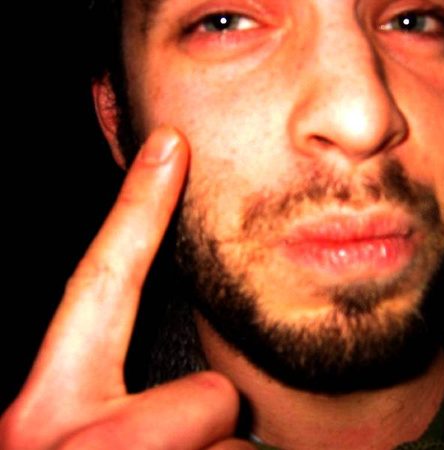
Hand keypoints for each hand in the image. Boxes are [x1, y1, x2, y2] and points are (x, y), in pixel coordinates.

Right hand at [0, 128, 251, 449]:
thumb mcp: (84, 439)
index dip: (136, 210)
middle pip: (209, 395)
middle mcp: (77, 442)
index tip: (170, 147)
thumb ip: (126, 400)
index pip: (101, 286)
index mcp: (50, 414)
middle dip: (207, 423)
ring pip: (234, 442)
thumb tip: (204, 387)